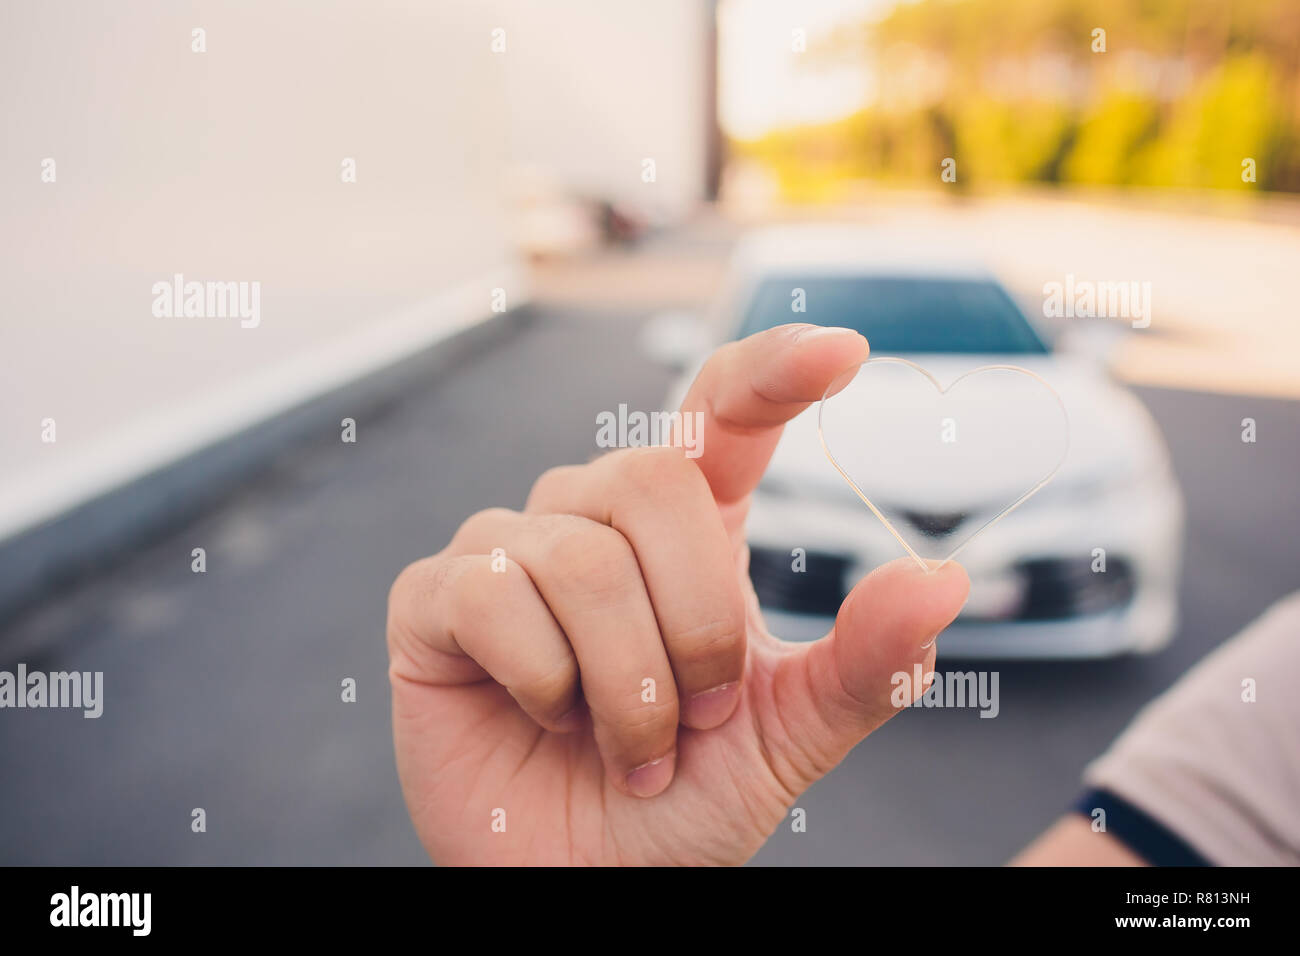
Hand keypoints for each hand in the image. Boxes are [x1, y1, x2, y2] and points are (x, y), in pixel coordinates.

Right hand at [386, 324, 969, 864]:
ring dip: (627, 684)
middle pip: (654, 484)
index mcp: (686, 532)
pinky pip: (494, 594)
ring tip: (629, 745)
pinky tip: (543, 717)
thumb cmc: (683, 801)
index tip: (842, 354)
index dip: (771, 372)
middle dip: (695, 625)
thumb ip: (863, 662)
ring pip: (583, 559)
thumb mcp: (787, 736)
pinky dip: (543, 682)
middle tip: (695, 717)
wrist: (587, 884)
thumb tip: (944, 579)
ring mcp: (510, 550)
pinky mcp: (434, 598)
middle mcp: (594, 518)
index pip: (720, 415)